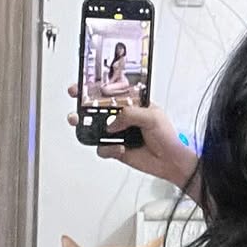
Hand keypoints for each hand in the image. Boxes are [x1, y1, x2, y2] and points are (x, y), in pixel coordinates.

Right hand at [67, 83, 196, 186]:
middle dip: (82, 106)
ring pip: (93, 129)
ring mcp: (116, 133)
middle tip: (77, 106)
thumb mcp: (153, 117)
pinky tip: (121, 148)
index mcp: (131, 104)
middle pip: (96, 109)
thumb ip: (130, 114)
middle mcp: (122, 117)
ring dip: (86, 127)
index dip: (95, 87)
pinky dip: (109, 149)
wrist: (170, 161)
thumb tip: (112, 122)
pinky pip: (102, 148)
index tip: (83, 84)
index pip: (110, 92)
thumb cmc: (167, 136)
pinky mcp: (114, 149)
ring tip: (83, 126)